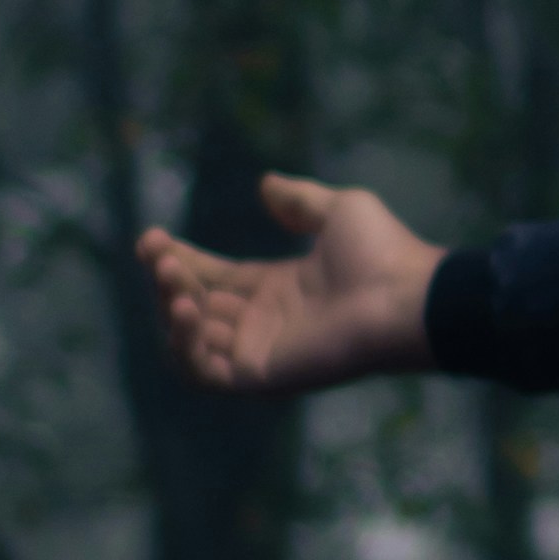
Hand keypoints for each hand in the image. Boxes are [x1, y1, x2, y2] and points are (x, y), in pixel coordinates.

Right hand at [136, 176, 444, 401]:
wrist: (405, 298)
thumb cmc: (382, 253)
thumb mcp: (339, 210)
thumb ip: (300, 201)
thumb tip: (266, 184)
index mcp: (278, 288)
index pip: (213, 278)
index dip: (180, 258)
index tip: (153, 238)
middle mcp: (263, 322)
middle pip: (194, 304)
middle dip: (168, 277)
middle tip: (157, 250)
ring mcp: (259, 351)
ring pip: (189, 339)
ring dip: (170, 306)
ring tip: (171, 274)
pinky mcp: (258, 375)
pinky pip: (202, 372)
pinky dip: (183, 345)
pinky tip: (185, 309)